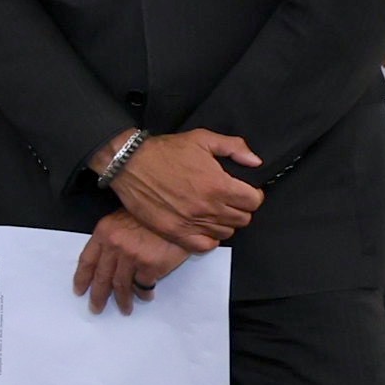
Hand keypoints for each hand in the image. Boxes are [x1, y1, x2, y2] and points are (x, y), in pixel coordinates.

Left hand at [73, 211, 191, 311]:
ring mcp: (132, 256)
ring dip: (122, 300)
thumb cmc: (153, 214)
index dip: (82, 278)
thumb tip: (108, 260)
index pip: (87, 260)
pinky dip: (144, 293)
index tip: (79, 290)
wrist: (180, 213)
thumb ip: (113, 236)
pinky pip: (143, 286)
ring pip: (121, 285)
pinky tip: (146, 296)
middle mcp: (115, 246)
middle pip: (101, 277)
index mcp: (105, 232)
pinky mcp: (150, 265)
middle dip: (98, 295)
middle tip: (96, 308)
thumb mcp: (125, 218)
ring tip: (124, 309)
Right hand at [108, 126, 259, 250]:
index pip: (254, 201)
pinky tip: (204, 228)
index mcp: (219, 185)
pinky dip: (209, 239)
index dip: (252, 195)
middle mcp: (208, 207)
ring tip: (214, 212)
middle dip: (240, 208)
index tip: (244, 191)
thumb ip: (234, 147)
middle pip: (243, 219)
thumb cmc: (164, 151)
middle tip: (229, 200)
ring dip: (224, 223)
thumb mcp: (202, 138)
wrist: (129, 163)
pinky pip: (203, 246)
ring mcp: (191, 222)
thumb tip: (255, 162)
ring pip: (226, 232)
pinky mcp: (174, 232)